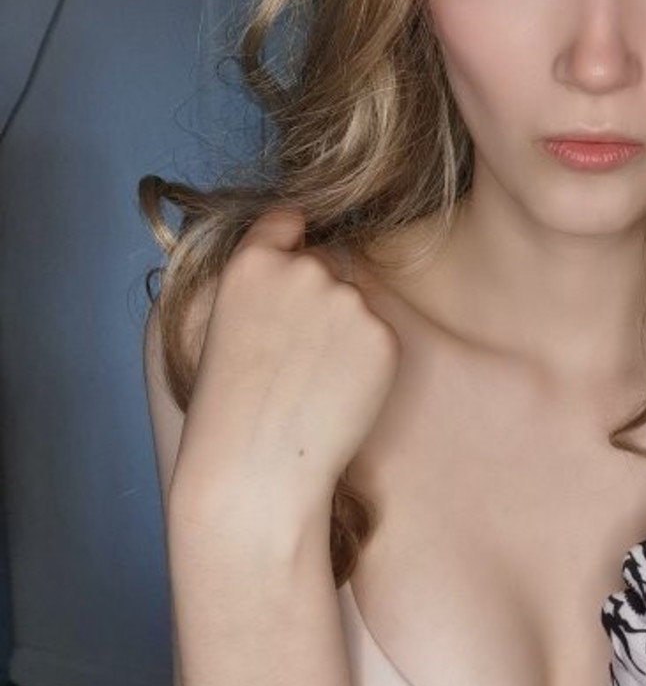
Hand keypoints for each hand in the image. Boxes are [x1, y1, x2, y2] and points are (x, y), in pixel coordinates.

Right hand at [175, 206, 399, 533]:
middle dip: (318, 299)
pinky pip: (377, 337)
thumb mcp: (226, 324)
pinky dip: (365, 361)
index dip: (292, 240)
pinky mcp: (381, 335)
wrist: (256, 465)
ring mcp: (346, 300)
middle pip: (327, 265)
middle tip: (293, 357)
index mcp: (251, 263)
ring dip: (343, 331)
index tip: (295, 253)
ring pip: (355, 303)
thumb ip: (265, 285)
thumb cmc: (230, 408)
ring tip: (309, 383)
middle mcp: (302, 269)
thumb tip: (306, 262)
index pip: (286, 220)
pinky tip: (335, 394)